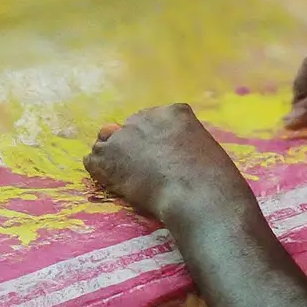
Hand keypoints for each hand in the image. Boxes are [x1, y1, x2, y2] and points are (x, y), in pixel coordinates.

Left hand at [85, 104, 252, 223]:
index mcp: (174, 112)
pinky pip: (93, 162)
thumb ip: (186, 145)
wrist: (197, 194)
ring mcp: (123, 135)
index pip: (154, 121)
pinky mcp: (107, 156)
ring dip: (114, 159)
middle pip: (128, 129)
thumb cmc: (213, 179)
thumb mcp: (206, 149)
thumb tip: (179, 158)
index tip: (162, 159)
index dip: (156, 142)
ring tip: (127, 180)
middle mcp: (145, 117)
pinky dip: (101, 175)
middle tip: (144, 172)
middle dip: (133, 148)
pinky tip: (116, 187)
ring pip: (106, 142)